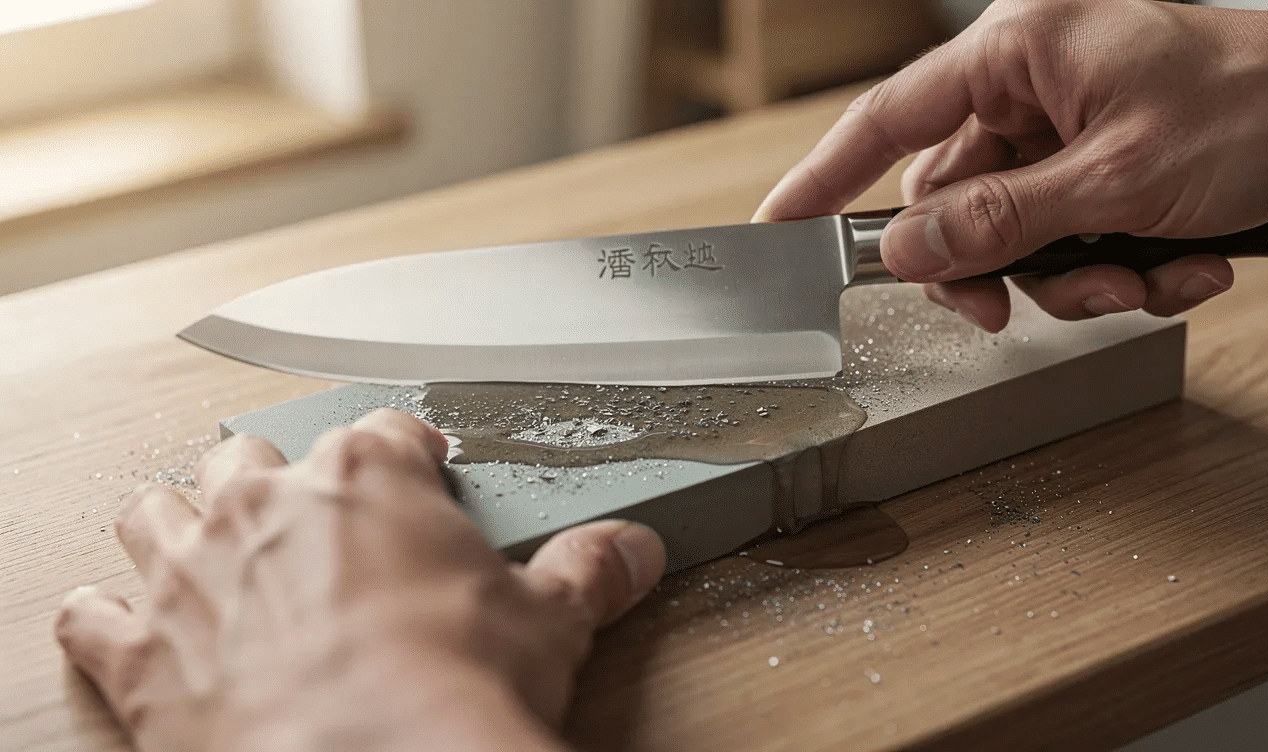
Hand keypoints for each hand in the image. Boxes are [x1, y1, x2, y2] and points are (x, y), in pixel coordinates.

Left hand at [55, 409, 664, 751]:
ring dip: (176, 520)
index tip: (421, 469)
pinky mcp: (143, 654)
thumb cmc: (449, 683)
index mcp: (367, 480)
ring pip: (157, 509)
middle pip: (256, 456)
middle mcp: (267, 506)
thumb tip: (633, 552)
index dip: (409, 452)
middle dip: (280, 477)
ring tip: (200, 537)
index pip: (388, 433)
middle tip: (309, 510)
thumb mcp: (546, 623)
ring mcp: (193, 573)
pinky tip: (116, 614)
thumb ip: (588, 572)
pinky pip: (96, 614)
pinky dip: (104, 613)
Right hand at [756, 0, 1267, 330]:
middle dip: (993, 266)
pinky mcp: (1103, 170)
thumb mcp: (1114, 178)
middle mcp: (1033, 88)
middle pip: (951, 199)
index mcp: (1019, 52)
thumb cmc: (1256, 107)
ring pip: (1014, 235)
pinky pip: (1067, 240)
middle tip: (1002, 309)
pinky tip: (1180, 265)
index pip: (888, 118)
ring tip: (1142, 279)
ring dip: (1072, 280)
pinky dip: (1116, 270)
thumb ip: (997, 220)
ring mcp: (1069, 132)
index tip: (781, 228)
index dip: (825, 178)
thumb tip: (905, 251)